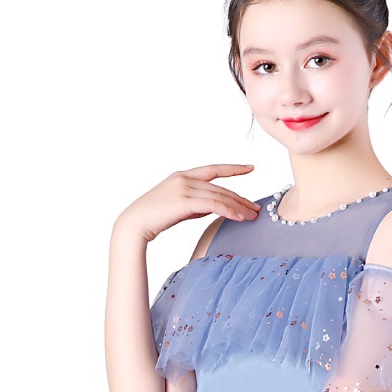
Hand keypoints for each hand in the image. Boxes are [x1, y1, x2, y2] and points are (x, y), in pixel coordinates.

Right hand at [116, 164, 258, 245]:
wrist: (134, 223)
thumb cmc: (154, 218)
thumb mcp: (178, 208)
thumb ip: (196, 204)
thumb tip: (214, 206)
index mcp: (183, 176)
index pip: (213, 169)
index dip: (233, 168)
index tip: (250, 168)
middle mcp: (185, 178)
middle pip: (220, 187)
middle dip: (241, 199)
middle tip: (257, 209)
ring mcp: (184, 188)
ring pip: (219, 196)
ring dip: (238, 207)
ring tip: (252, 217)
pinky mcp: (184, 201)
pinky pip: (213, 205)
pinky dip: (228, 211)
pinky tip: (239, 218)